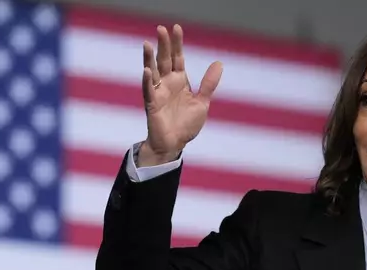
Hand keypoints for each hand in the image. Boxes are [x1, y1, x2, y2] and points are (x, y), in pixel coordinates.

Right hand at [139, 24, 222, 166]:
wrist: (175, 144)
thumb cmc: (186, 124)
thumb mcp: (202, 102)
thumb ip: (208, 83)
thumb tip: (219, 62)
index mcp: (180, 81)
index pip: (178, 58)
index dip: (177, 44)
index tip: (176, 28)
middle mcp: (167, 84)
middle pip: (164, 60)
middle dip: (163, 45)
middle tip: (161, 29)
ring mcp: (158, 93)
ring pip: (153, 72)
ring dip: (149, 58)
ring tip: (147, 44)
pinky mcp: (152, 105)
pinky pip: (149, 91)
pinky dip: (148, 81)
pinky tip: (147, 71)